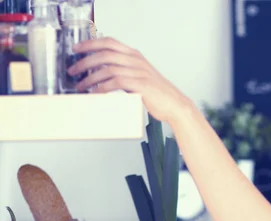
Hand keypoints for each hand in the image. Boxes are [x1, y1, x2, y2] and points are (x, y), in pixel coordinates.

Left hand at [67, 37, 192, 125]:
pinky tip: (95, 93)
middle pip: (104, 53)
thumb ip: (124, 73)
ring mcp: (138, 72)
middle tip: (73, 70)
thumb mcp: (140, 78)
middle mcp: (136, 60)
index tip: (77, 49)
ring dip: (90, 77)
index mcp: (135, 55)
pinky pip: (115, 83)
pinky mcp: (140, 85)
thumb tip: (104, 76)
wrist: (175, 105)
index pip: (109, 42)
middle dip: (84, 61)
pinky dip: (102, 88)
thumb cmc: (158, 95)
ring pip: (107, 68)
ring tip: (80, 86)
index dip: (91, 43)